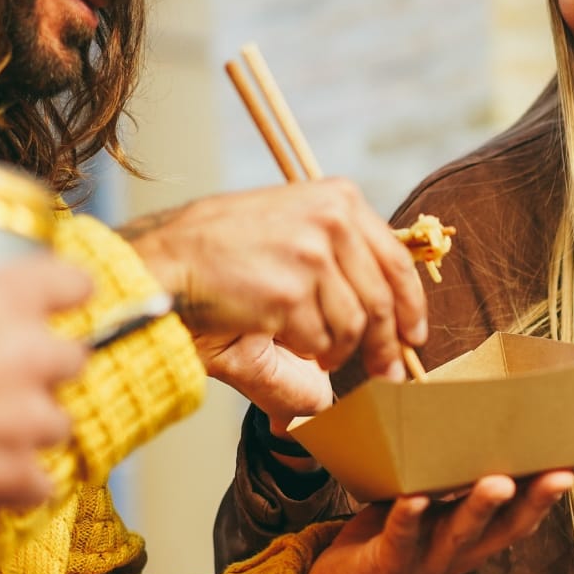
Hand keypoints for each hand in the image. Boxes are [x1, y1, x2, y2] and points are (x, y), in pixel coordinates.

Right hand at [0, 235, 90, 513]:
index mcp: (3, 298)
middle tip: (3, 372)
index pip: (70, 283)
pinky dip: (18, 484)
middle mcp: (29, 355)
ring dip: (29, 427)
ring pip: (56, 423)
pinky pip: (36, 482)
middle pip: (72, 358)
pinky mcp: (9, 472)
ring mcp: (25, 418)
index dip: (63, 292)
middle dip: (44, 367)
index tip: (56, 299)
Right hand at [121, 181, 428, 398]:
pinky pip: (316, 342)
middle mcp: (332, 219)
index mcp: (336, 200)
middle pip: (381, 300)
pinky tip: (269, 333)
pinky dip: (298, 352)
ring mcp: (312, 254)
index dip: (410, 305)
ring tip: (294, 340)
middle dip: (384, 345)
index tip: (414, 334)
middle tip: (383, 373)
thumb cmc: (215, 257)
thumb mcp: (284, 245)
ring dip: (328, 349)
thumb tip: (376, 328)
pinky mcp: (291, 291)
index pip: (396, 259)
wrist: (159, 267)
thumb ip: (336, 277)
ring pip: (350, 326)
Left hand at [303, 471, 573, 573]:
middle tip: (562, 473)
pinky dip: (408, 517)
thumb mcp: (431, 505)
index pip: (527, 510)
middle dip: (536, 499)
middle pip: (507, 525)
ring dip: (480, 508)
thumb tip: (465, 411)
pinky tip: (413, 497)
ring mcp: (429, 559)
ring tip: (497, 482)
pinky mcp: (391, 562)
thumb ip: (449, 473)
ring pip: (461, 532)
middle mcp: (463, 550)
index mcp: (479, 534)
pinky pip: (402, 536)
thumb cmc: (395, 535)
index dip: (554, 486)